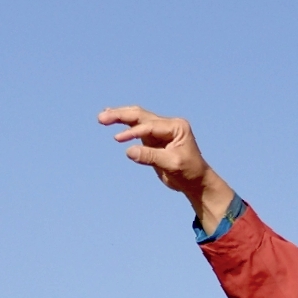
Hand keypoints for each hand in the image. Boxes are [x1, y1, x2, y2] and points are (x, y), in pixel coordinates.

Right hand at [99, 106, 237, 235]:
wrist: (195, 181)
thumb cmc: (189, 172)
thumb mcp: (171, 165)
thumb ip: (150, 157)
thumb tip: (128, 151)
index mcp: (176, 127)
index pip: (150, 126)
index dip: (133, 132)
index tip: (118, 139)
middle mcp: (168, 124)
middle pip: (140, 115)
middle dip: (121, 116)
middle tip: (102, 117)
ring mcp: (160, 130)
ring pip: (137, 118)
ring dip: (119, 116)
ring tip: (103, 116)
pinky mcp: (153, 138)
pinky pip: (136, 128)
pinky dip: (124, 124)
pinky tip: (111, 118)